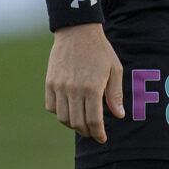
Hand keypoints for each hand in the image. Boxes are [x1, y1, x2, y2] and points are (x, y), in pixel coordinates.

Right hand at [45, 23, 124, 143]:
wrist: (77, 30)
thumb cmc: (100, 50)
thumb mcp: (114, 69)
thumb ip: (115, 94)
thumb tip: (118, 115)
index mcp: (92, 87)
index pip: (93, 121)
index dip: (98, 133)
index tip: (102, 138)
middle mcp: (74, 89)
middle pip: (77, 123)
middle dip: (87, 131)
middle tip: (93, 131)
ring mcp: (59, 86)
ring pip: (63, 118)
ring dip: (73, 124)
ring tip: (81, 122)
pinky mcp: (50, 82)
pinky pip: (51, 107)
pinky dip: (59, 113)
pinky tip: (69, 109)